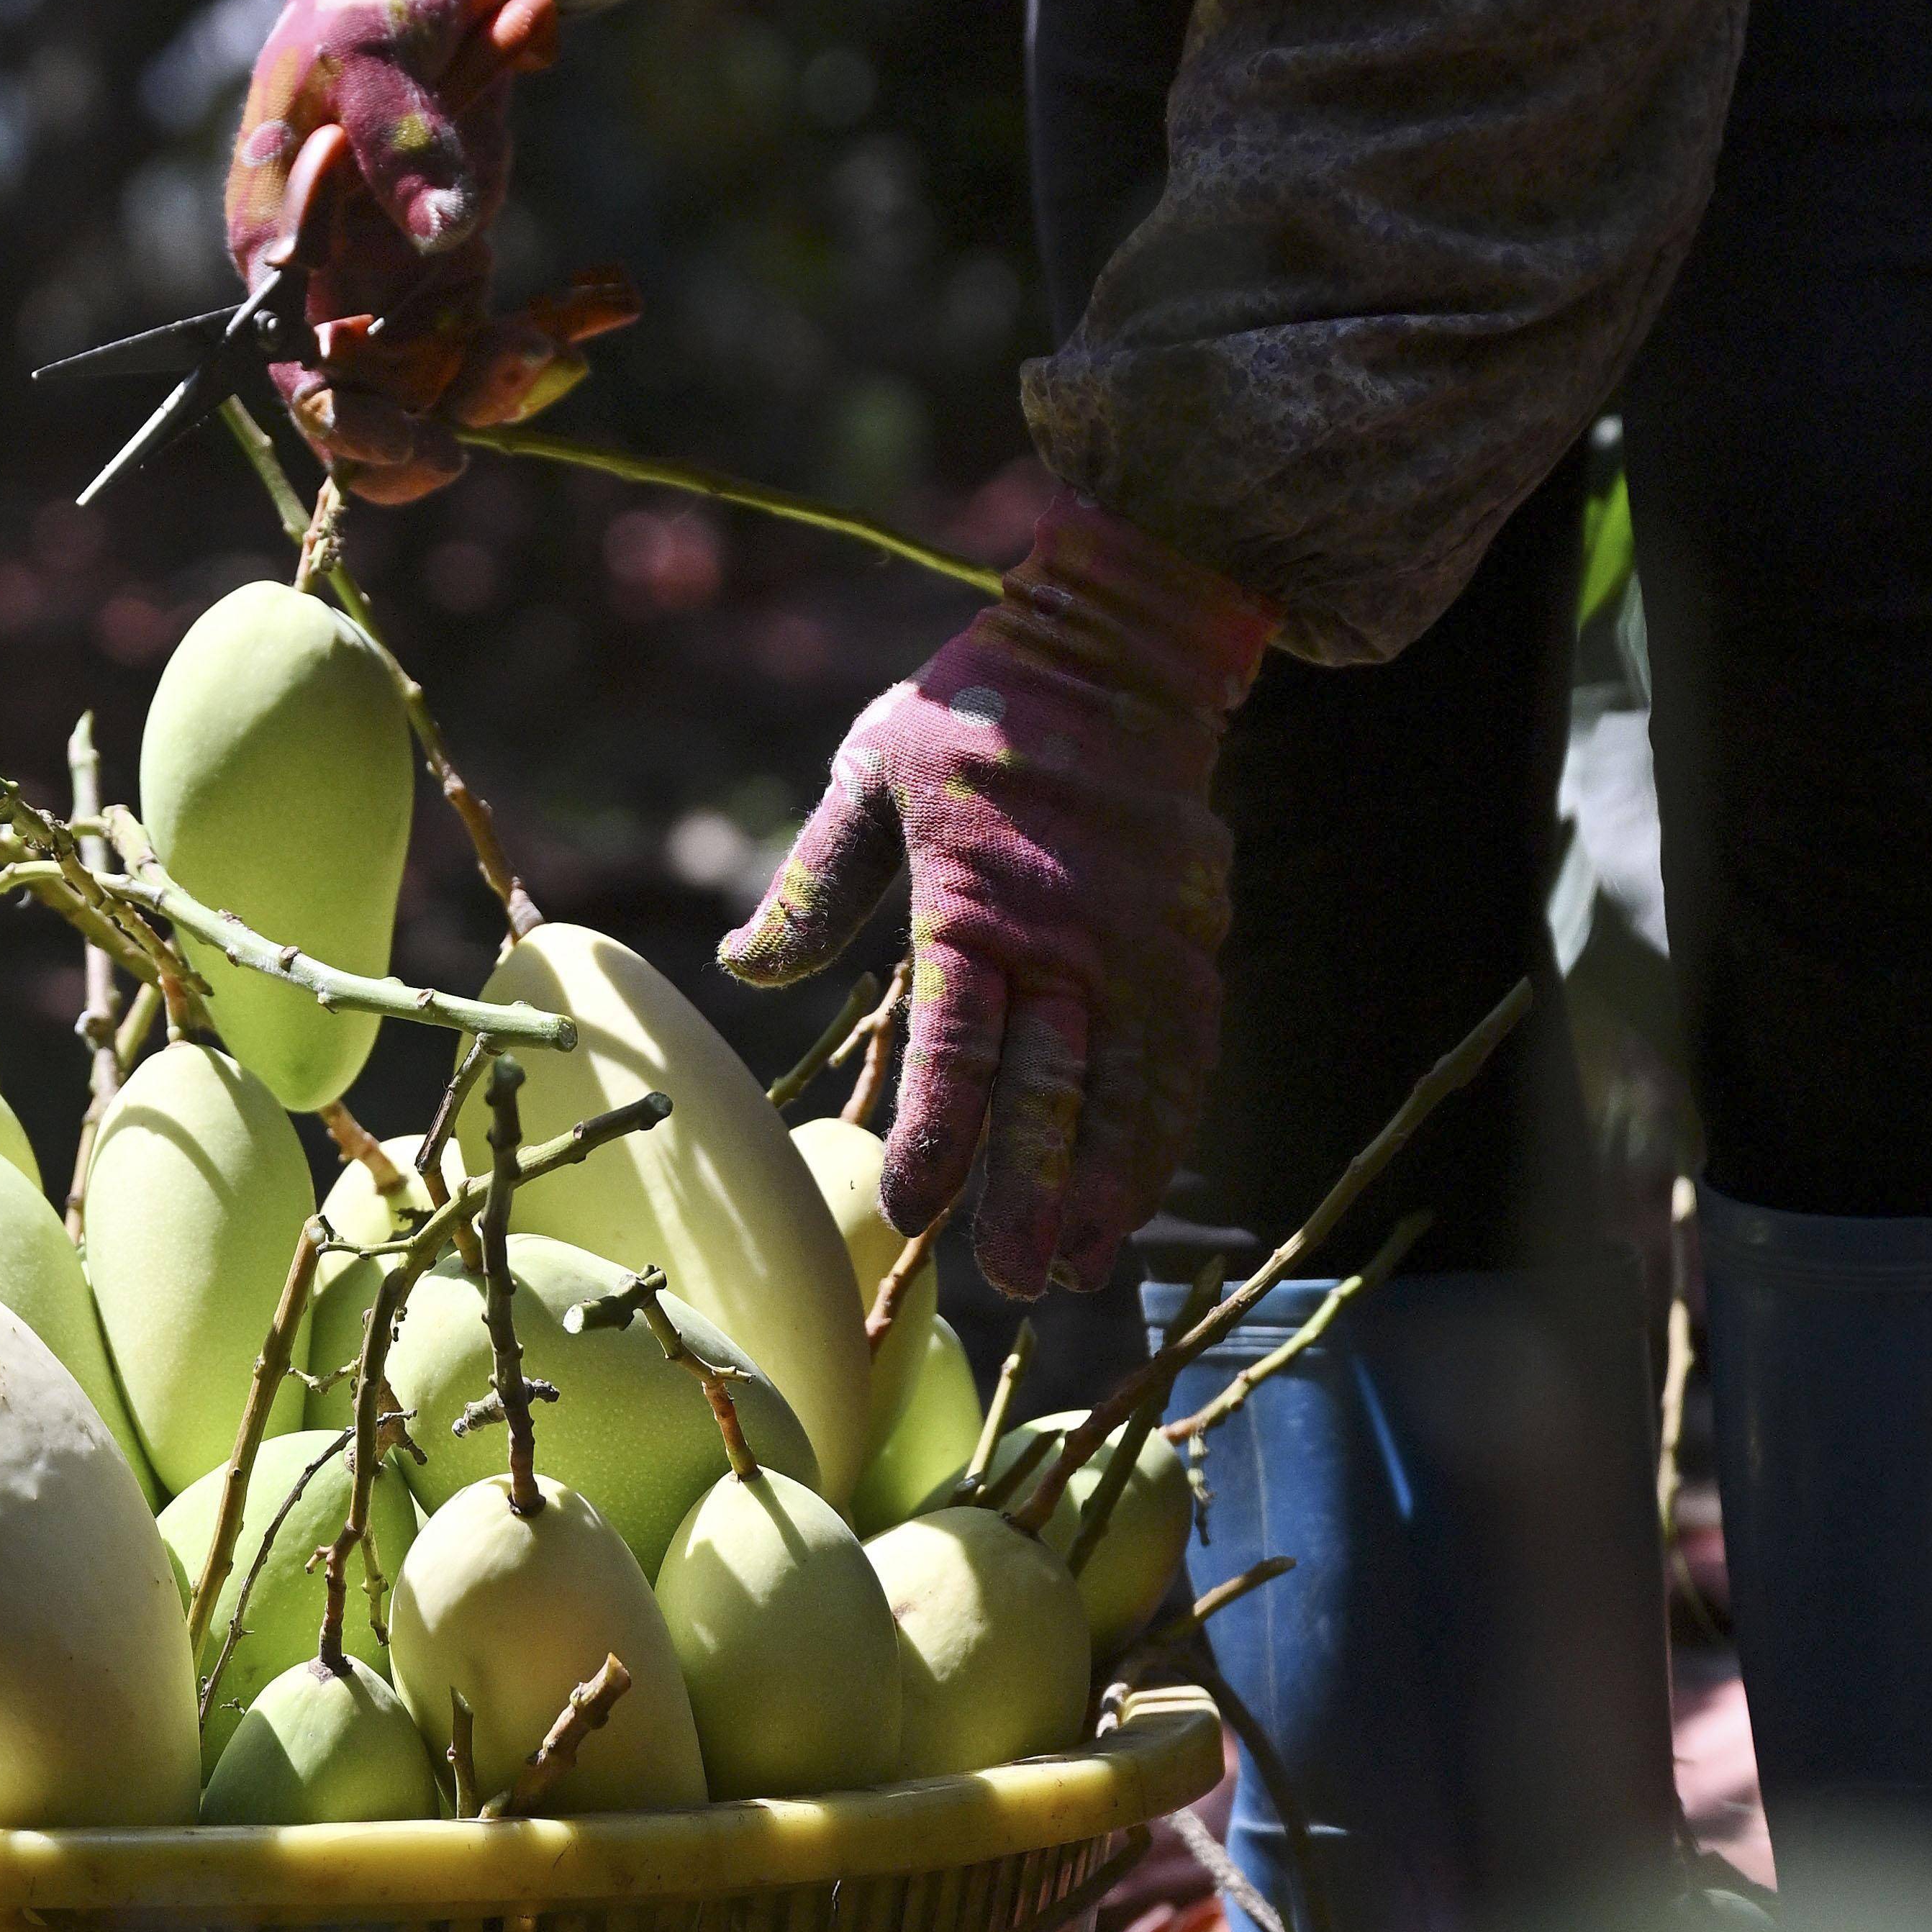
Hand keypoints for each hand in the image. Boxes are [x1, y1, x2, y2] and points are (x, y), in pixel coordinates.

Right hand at [231, 0, 572, 495]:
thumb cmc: (377, 0)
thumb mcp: (379, 50)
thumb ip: (400, 137)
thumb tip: (440, 232)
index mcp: (276, 236)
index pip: (289, 353)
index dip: (341, 403)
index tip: (408, 420)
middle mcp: (324, 282)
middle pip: (353, 409)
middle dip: (408, 438)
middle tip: (459, 452)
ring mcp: (390, 286)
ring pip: (432, 394)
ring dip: (491, 389)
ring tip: (549, 340)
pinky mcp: (452, 280)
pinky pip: (491, 350)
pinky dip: (545, 339)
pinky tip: (605, 303)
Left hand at [722, 492, 1275, 1296]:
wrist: (1124, 651)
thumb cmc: (974, 715)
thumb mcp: (870, 774)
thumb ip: (812, 883)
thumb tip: (739, 966)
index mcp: (972, 901)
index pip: (956, 1041)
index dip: (940, 1134)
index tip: (914, 1209)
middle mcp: (1066, 939)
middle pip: (1053, 1086)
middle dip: (1037, 1191)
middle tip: (1019, 1280)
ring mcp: (1140, 947)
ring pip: (1132, 1089)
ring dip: (1112, 1184)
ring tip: (1084, 1269)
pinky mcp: (1192, 945)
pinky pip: (1183, 1059)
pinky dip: (1165, 1133)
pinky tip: (1141, 1196)